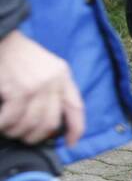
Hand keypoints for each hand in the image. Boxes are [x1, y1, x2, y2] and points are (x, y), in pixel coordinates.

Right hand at [0, 31, 84, 145]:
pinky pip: (11, 118)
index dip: (76, 129)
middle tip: (25, 138)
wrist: (1, 37)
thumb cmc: (18, 55)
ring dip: (17, 132)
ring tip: (9, 130)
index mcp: (63, 75)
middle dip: (36, 136)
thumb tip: (51, 122)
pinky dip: (3, 125)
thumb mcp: (45, 67)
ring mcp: (36, 86)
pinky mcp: (18, 89)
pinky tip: (0, 124)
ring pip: (30, 123)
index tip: (70, 143)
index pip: (76, 108)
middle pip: (50, 122)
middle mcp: (53, 81)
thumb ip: (52, 89)